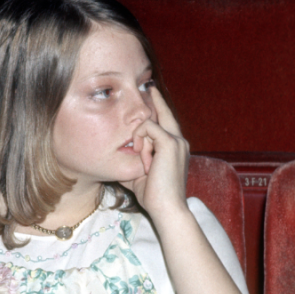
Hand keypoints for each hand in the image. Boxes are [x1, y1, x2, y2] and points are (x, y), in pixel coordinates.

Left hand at [121, 86, 189, 220]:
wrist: (167, 208)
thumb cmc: (153, 196)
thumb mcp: (138, 175)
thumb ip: (131, 162)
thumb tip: (115, 157)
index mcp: (175, 149)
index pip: (166, 124)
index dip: (158, 111)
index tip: (151, 98)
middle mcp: (179, 142)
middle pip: (165, 114)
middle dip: (156, 99)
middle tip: (148, 85)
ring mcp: (176, 142)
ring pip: (151, 123)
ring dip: (139, 140)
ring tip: (144, 163)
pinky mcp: (170, 143)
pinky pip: (148, 128)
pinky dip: (140, 140)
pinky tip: (143, 158)